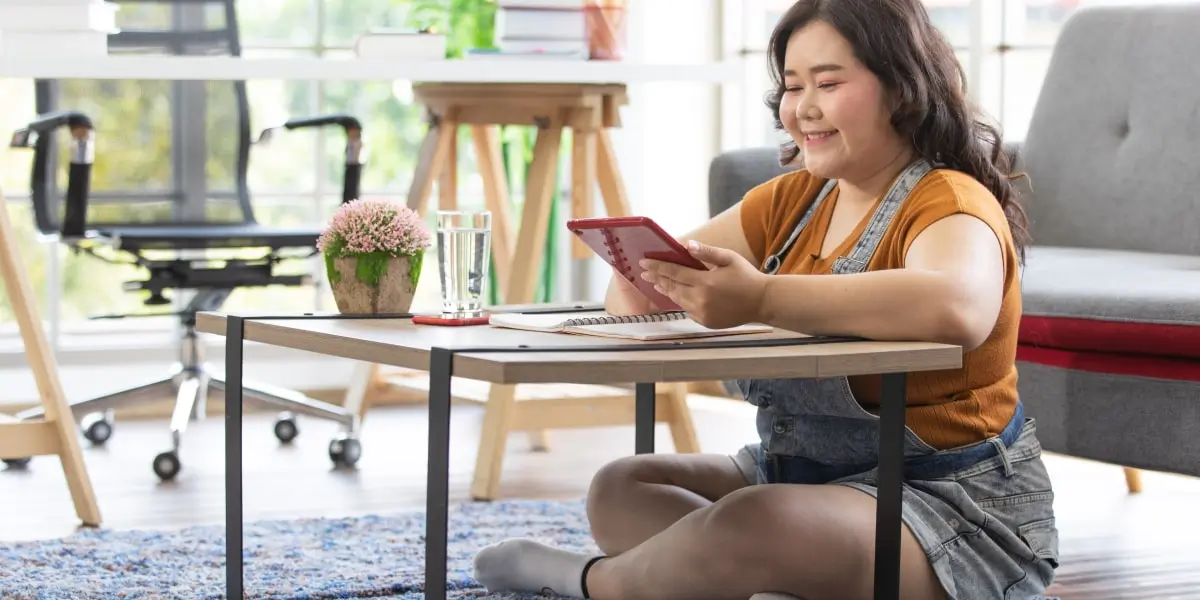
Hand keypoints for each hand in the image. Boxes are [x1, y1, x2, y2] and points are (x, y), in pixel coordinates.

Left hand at [640, 240, 767, 328]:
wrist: (762, 302)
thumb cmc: (747, 277)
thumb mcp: (729, 258)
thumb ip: (707, 252)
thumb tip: (687, 245)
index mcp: (706, 282)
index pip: (674, 272)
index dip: (657, 267)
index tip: (644, 263)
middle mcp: (701, 300)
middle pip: (672, 287)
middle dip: (657, 278)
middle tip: (644, 272)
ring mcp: (702, 313)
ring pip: (678, 300)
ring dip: (666, 290)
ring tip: (657, 282)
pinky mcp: (706, 322)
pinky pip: (688, 311)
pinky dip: (681, 302)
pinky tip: (676, 295)